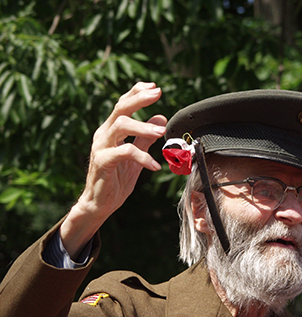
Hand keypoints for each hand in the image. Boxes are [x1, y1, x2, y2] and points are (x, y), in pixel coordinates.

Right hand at [60, 82, 166, 257]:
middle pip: (120, 108)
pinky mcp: (102, 162)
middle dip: (139, 99)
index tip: (154, 87)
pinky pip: (124, 152)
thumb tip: (161, 117)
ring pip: (120, 125)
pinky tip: (155, 166)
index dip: (137, 93)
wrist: (99, 204)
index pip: (122, 104)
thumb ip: (145, 137)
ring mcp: (101, 147)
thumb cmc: (115, 180)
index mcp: (111, 130)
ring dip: (143, 126)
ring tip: (161, 132)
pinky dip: (142, 157)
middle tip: (158, 94)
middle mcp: (104, 135)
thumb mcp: (135, 156)